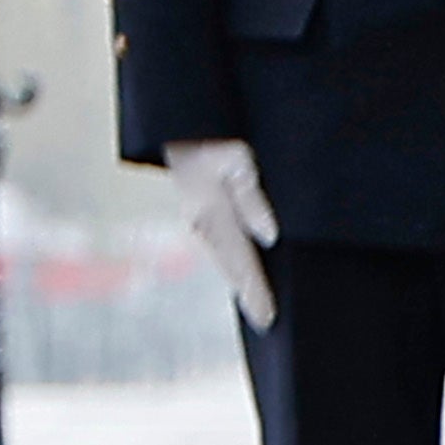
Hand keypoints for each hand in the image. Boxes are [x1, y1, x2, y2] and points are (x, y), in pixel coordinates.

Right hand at [163, 136, 278, 332]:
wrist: (176, 124)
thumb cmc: (211, 139)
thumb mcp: (238, 161)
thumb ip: (252, 200)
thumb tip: (268, 236)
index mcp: (213, 214)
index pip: (242, 262)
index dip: (255, 291)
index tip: (267, 319)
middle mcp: (202, 222)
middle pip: (231, 266)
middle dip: (248, 291)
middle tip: (265, 319)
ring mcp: (197, 217)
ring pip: (223, 256)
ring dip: (238, 278)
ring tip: (255, 303)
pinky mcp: (197, 211)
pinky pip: (216, 243)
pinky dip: (229, 260)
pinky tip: (238, 269)